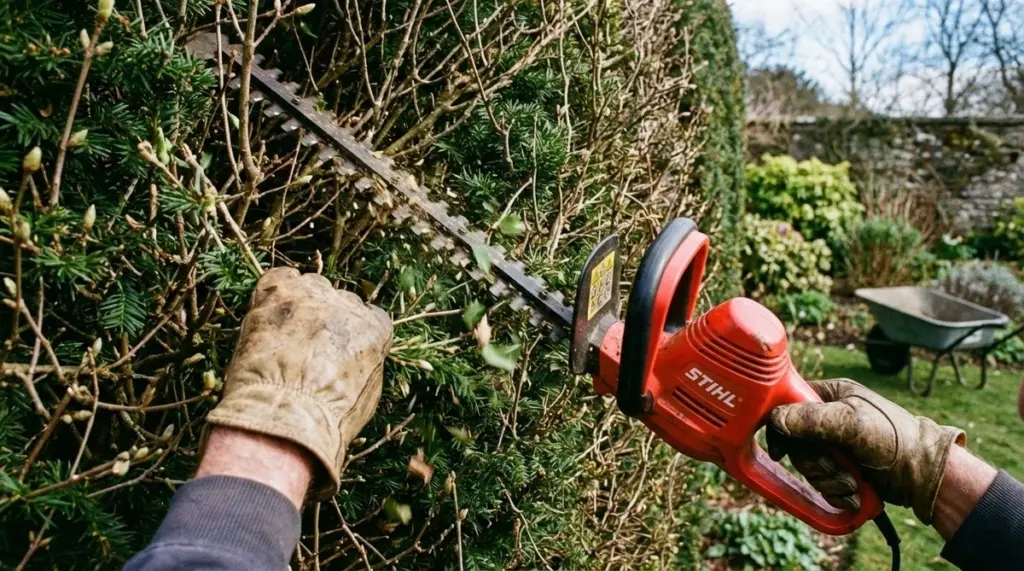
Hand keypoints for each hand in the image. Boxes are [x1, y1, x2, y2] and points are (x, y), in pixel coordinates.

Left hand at [206, 268, 392, 501]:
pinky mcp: (276, 296)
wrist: (287, 415)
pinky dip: (275, 290)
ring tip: (286, 332)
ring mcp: (310, 297)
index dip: (354, 332)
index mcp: (374, 329)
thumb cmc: (327, 420)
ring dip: (302, 303)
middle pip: (340, 300)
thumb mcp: (365, 398)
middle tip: (309, 346)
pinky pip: (277, 278)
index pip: (371, 316)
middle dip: (329, 319)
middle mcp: (346, 305)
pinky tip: (269, 308)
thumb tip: (354, 362)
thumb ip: (365, 366)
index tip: (341, 347)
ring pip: (311, 286)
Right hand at [767, 379, 964, 523]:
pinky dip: (837, 493)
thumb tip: (776, 419)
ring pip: (808, 467)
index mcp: (829, 395)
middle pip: (796, 444)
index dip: (781, 428)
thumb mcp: (852, 423)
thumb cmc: (895, 439)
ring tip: (853, 482)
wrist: (925, 475)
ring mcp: (835, 446)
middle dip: (814, 463)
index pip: (788, 405)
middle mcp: (828, 419)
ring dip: (829, 481)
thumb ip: (812, 418)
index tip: (782, 451)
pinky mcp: (842, 469)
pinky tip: (855, 492)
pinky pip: (822, 484)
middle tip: (835, 467)